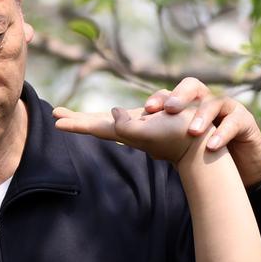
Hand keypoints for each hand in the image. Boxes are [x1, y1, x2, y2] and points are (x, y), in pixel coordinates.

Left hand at [53, 103, 205, 165]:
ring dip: (93, 122)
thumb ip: (127, 127)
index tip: (55, 118)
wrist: (205, 148)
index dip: (76, 122)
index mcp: (126, 131)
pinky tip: (113, 121)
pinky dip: (115, 121)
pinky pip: (128, 121)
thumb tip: (114, 113)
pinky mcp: (154, 127)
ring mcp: (142, 129)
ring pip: (113, 123)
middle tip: (57, 114)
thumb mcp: (149, 132)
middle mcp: (131, 130)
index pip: (95, 126)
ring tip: (72, 121)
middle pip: (99, 123)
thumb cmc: (178, 137)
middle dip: (79, 119)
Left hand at [141, 78, 260, 187]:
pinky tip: (212, 145)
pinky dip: (223, 133)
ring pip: (215, 102)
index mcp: (187, 103)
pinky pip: (235, 122)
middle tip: (170, 110)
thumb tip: (114, 114)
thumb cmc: (199, 149)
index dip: (159, 98)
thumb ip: (142, 130)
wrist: (236, 165)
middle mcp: (206, 100)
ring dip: (202, 116)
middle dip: (180, 95)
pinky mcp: (245, 122)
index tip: (147, 110)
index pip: (171, 92)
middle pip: (193, 86)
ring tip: (192, 132)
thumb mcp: (172, 141)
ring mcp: (227, 109)